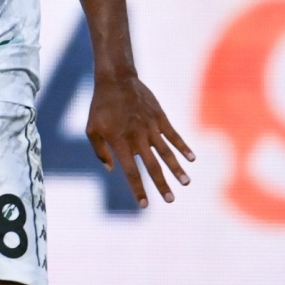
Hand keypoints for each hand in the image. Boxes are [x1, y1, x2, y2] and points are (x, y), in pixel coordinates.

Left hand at [87, 72, 193, 208]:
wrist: (116, 80)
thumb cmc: (101, 106)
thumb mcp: (92, 129)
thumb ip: (100, 152)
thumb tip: (112, 170)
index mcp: (120, 143)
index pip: (130, 172)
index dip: (138, 189)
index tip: (145, 205)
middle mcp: (138, 138)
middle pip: (152, 166)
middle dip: (162, 184)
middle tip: (171, 200)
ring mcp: (150, 127)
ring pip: (167, 152)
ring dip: (177, 168)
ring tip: (186, 183)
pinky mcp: (160, 118)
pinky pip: (173, 135)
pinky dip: (183, 147)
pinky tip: (192, 158)